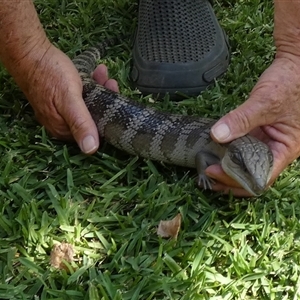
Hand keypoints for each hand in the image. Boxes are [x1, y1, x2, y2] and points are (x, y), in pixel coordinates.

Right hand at [17, 44, 118, 153]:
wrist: (28, 52)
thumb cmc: (49, 75)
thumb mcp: (69, 99)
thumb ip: (80, 123)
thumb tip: (90, 150)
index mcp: (63, 129)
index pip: (93, 134)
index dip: (107, 119)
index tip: (115, 101)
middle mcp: (62, 124)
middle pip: (91, 118)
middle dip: (104, 101)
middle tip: (111, 83)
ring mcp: (60, 111)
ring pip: (87, 105)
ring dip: (99, 90)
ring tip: (103, 74)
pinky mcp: (60, 99)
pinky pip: (80, 97)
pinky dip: (89, 85)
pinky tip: (95, 72)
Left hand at [205, 55, 299, 195]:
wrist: (295, 65)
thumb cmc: (289, 82)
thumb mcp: (265, 101)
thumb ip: (242, 119)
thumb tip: (217, 135)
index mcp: (286, 149)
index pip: (261, 176)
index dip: (238, 179)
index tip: (215, 173)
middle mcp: (277, 150)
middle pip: (253, 174)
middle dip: (230, 179)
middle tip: (207, 176)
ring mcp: (267, 142)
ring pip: (247, 164)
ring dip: (228, 169)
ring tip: (207, 170)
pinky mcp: (258, 134)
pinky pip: (243, 149)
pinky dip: (229, 154)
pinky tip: (215, 153)